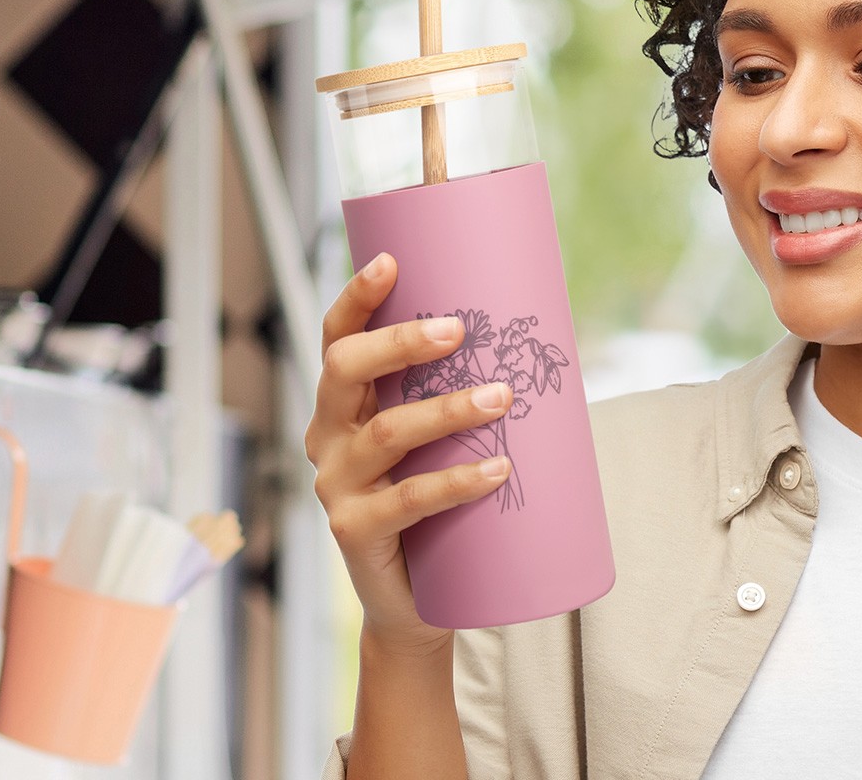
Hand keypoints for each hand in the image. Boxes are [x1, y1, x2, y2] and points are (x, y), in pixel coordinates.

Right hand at [305, 252, 512, 651]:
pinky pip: (408, 499)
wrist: (419, 598)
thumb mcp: (437, 439)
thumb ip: (456, 394)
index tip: (393, 263)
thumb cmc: (437, 499)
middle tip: (459, 331)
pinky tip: (498, 468)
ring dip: (447, 410)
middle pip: (346, 370)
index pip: (337, 339)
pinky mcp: (354, 530)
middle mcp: (326, 435)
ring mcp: (334, 483)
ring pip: (385, 433)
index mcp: (342, 403)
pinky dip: (457, 480)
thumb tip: (536, 337)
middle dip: (401, 343)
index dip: (358, 299)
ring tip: (501, 396)